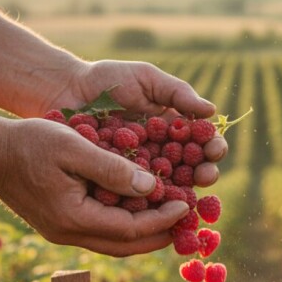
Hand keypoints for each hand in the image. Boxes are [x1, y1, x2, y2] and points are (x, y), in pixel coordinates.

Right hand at [0, 117, 189, 256]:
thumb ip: (112, 168)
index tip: (185, 205)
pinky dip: (123, 226)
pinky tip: (138, 210)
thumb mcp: (74, 146)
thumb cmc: (29, 142)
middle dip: (158, 236)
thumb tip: (150, 187)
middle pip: (125, 247)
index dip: (162, 220)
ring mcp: (62, 232)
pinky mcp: (59, 225)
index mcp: (73, 219)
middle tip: (185, 222)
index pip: (130, 230)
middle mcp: (68, 234)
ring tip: (169, 219)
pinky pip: (99, 232)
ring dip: (142, 234)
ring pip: (112, 244)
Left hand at [46, 60, 227, 186]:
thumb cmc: (108, 80)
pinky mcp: (119, 184)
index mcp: (176, 130)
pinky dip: (148, 202)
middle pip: (193, 170)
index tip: (215, 150)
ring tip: (185, 192)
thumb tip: (211, 111)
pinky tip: (155, 204)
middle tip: (205, 175)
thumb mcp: (145, 78)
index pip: (204, 143)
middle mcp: (164, 154)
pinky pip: (137, 197)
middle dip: (204, 174)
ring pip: (170, 188)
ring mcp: (142, 171)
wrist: (66, 91)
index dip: (213, 148)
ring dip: (181, 193)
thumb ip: (177, 92)